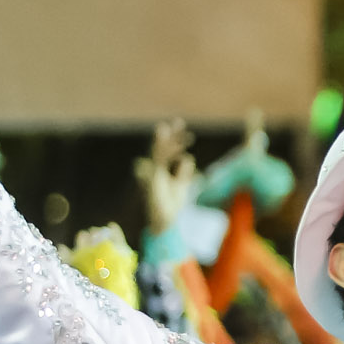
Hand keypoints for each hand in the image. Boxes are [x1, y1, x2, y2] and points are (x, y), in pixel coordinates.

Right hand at [136, 119, 197, 236]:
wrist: (166, 222)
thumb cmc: (172, 206)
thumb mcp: (182, 186)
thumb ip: (183, 173)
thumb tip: (188, 159)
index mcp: (162, 171)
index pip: (168, 152)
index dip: (176, 142)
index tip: (187, 133)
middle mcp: (157, 171)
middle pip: (162, 149)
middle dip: (170, 136)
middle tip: (178, 122)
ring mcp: (155, 175)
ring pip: (158, 153)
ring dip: (166, 141)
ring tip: (171, 128)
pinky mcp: (155, 180)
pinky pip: (160, 164)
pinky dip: (167, 155)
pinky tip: (178, 149)